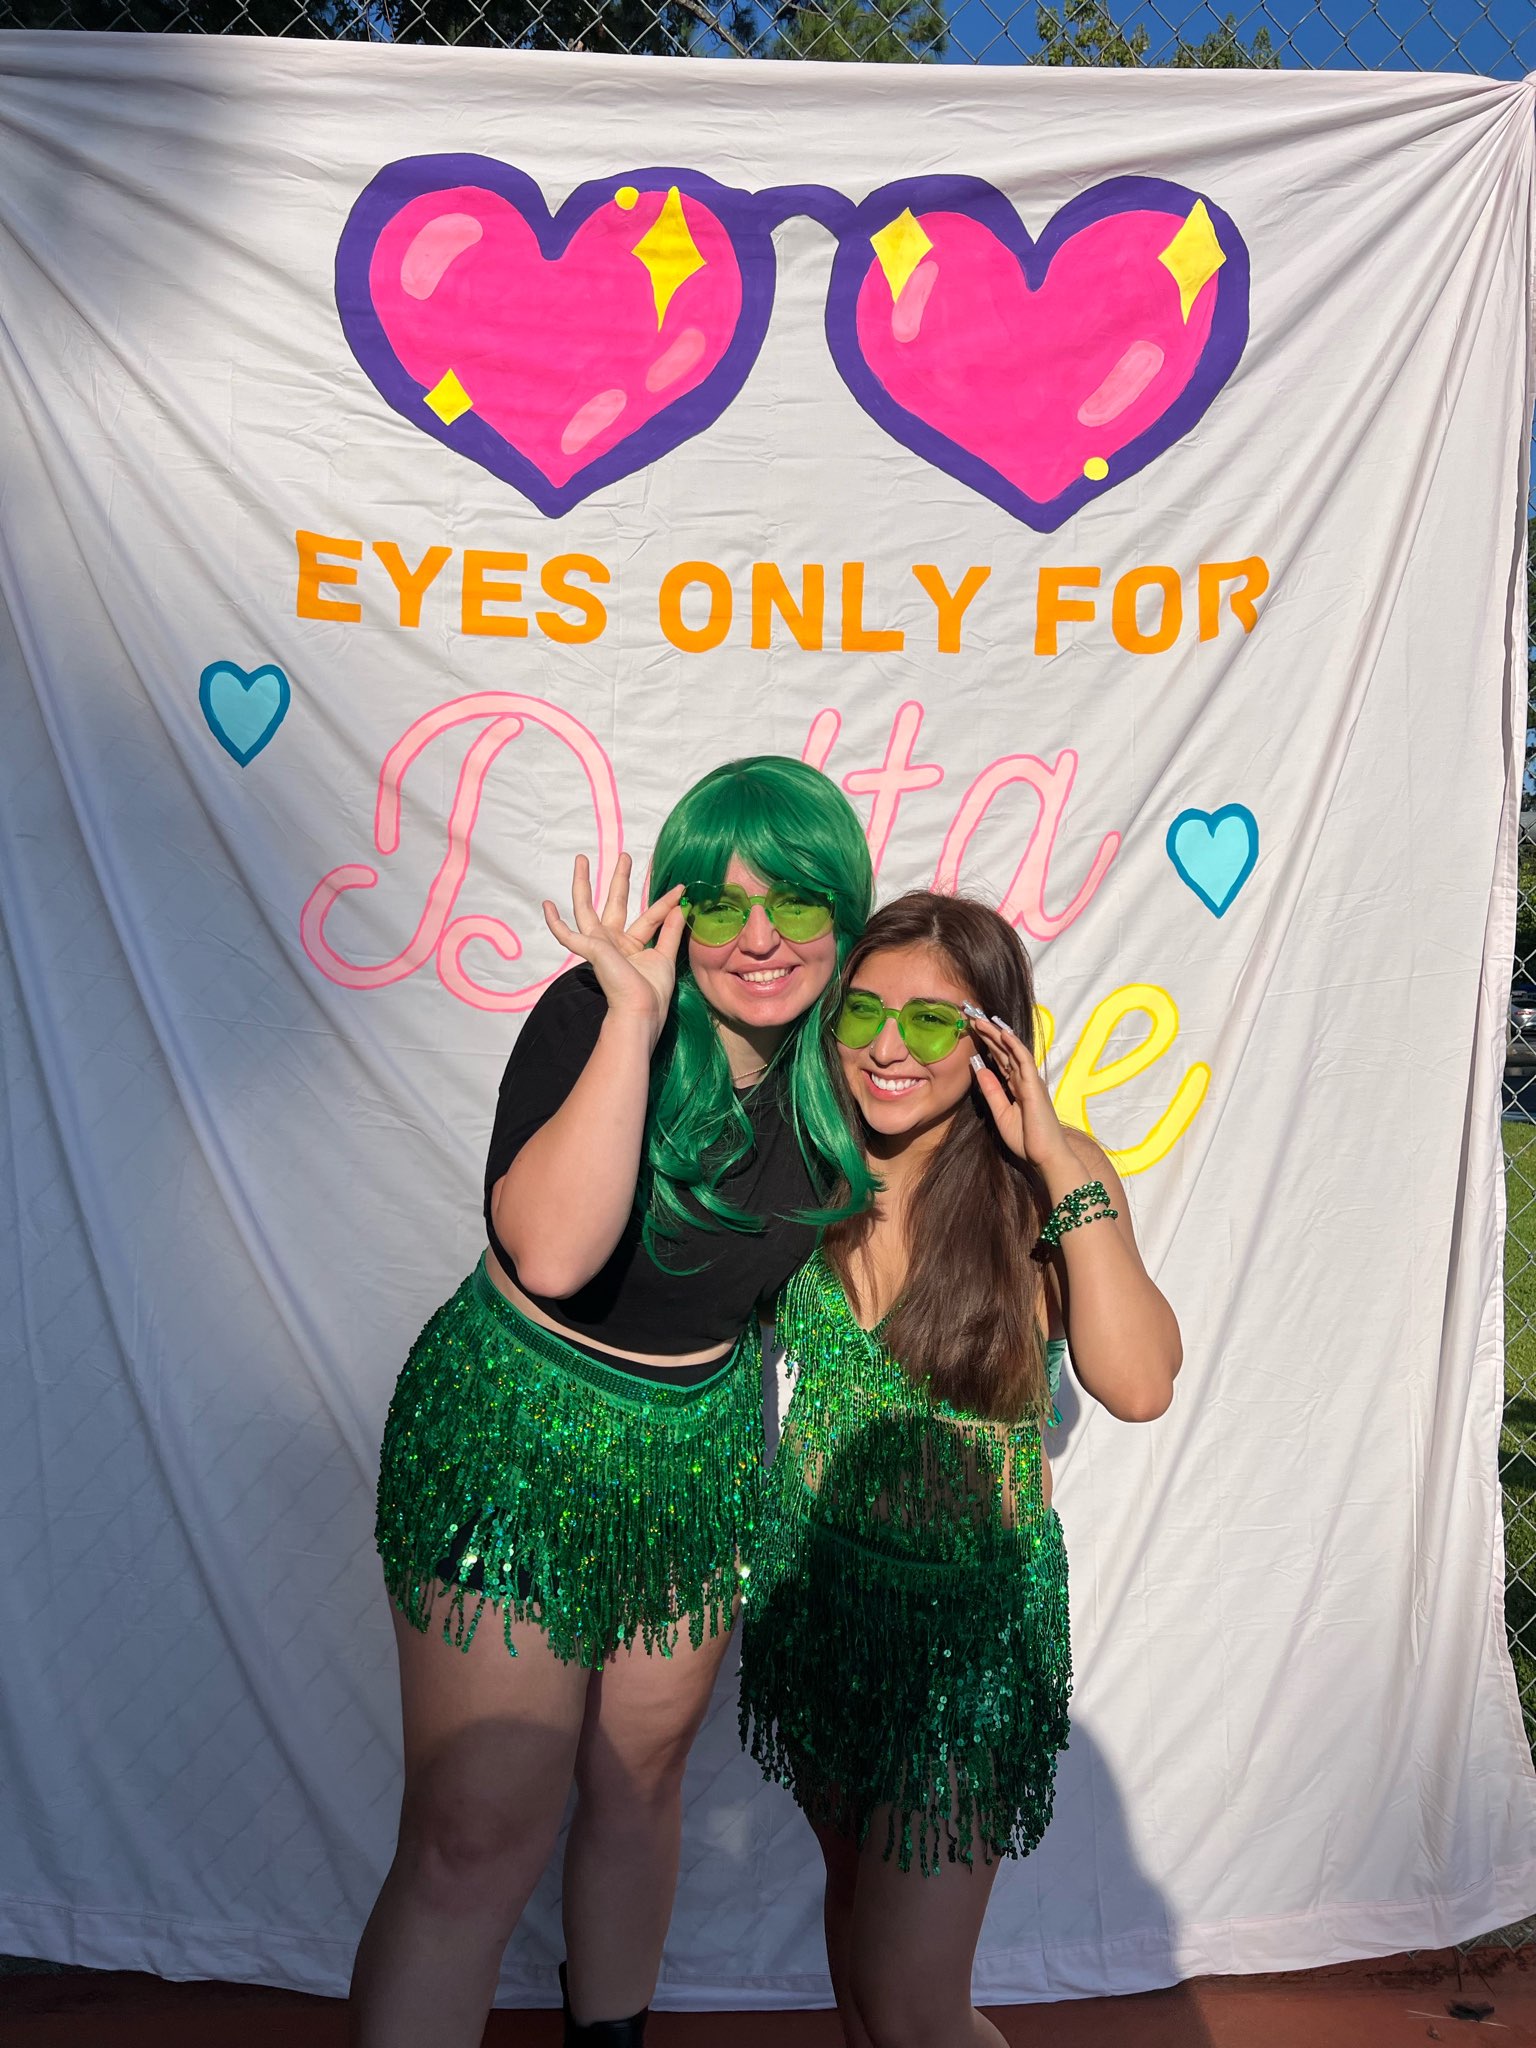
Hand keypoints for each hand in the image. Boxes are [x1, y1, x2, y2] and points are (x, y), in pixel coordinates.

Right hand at [542, 853, 685, 1042]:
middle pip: (614, 903)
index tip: (680, 887)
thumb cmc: (651, 992)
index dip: (665, 902)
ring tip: (581, 859)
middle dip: (619, 879)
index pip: (650, 916)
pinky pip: (566, 934)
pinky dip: (555, 922)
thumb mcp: (665, 956)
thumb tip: (679, 906)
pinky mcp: (589, 949)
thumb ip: (670, 931)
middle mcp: (613, 942)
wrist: (640, 1011)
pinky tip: (546, 905)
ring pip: (585, 908)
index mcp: (632, 946)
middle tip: (624, 856)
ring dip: (582, 883)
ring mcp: (599, 944)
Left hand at [966, 1014, 1073, 1173]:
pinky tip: (1002, 1032)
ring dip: (997, 1033)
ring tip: (982, 1019)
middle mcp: (1024, 1079)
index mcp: (1015, 1086)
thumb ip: (991, 1091)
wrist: (1045, 1156)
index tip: (971, 1028)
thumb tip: (979, 1068)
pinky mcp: (1034, 1086)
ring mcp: (1030, 1080)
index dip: (986, 1043)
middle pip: (1004, 1050)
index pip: (999, 1058)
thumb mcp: (1001, 1113)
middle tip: (972, 1015)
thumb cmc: (1026, 1139)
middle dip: (989, 1032)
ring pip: (1012, 1050)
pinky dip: (1013, 1045)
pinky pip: (1023, 1061)